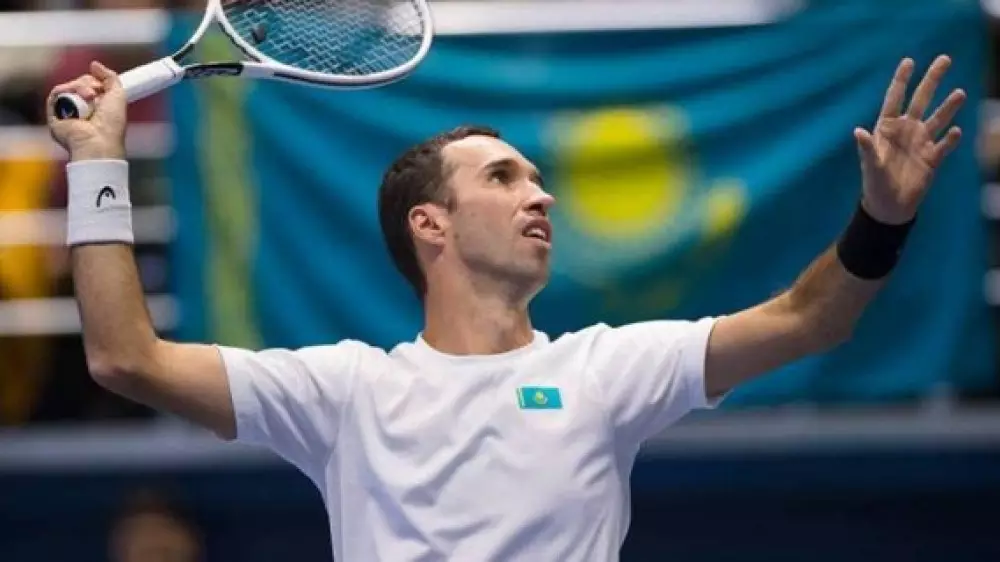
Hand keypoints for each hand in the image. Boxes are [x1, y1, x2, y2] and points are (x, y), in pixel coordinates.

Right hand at [46, 61, 127, 160]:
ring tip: (88, 97)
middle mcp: (82, 110)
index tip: (100, 81)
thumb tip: (95, 65)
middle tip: (94, 93)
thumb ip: (110, 77)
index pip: (91, 85)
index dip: (95, 81)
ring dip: (78, 87)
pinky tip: (74, 98)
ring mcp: (68, 113)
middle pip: (78, 84)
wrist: (97, 140)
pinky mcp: (54, 115)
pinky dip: (64, 91)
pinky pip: (55, 95)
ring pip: (67, 88)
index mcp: (98, 108)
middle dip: (87, 83)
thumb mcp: (118, 95)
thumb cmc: (111, 124)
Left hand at [855, 55, 965, 224]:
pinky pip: (944, 145)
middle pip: (921, 100)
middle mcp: (906, 130)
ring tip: (959, 93)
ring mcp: (921, 143)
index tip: (909, 61)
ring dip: (948, 107)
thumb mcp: (870, 165)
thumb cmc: (875, 184)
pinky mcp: (933, 158)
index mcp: (887, 128)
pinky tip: (957, 131)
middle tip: (945, 59)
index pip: (895, 98)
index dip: (902, 80)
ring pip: (938, 118)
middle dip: (932, 80)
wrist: (889, 206)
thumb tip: (858, 132)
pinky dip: (951, 139)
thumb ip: (867, 148)